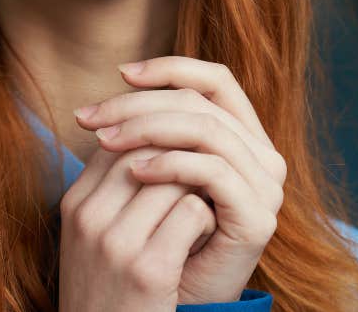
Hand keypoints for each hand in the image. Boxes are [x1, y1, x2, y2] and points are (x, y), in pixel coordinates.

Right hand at [57, 141, 217, 311]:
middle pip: (147, 150)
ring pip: (175, 175)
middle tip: (205, 176)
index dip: (158, 144)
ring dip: (200, 187)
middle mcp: (88, 217)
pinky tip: (208, 235)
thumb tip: (156, 145)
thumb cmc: (111, 295)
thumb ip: (115, 193)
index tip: (182, 159)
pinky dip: (209, 218)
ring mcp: (115, 243)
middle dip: (182, 158)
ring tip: (207, 205)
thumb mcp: (96, 240)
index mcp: (74, 205)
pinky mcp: (148, 269)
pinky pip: (192, 211)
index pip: (120, 140)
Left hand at [73, 56, 285, 304]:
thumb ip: (148, 138)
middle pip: (201, 102)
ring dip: (147, 128)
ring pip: (205, 129)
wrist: (172, 305)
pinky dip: (171, 164)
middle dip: (140, 103)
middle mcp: (262, 155)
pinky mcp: (257, 216)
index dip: (170, 69)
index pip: (214, 80)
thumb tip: (110, 99)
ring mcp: (264, 187)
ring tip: (106, 140)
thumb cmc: (158, 240)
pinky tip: (135, 170)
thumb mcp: (150, 178)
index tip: (120, 75)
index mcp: (242, 138)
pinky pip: (212, 171)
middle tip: (92, 118)